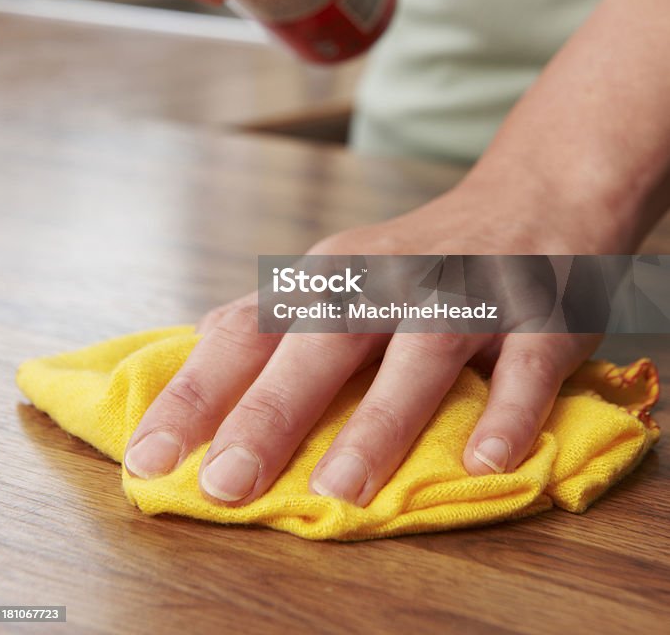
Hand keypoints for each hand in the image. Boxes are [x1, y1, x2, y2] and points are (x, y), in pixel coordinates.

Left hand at [123, 179, 601, 505]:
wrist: (531, 196)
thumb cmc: (416, 257)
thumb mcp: (340, 272)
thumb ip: (275, 316)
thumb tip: (195, 356)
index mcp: (331, 275)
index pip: (249, 331)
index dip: (198, 393)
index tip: (149, 458)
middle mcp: (389, 278)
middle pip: (323, 341)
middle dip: (271, 412)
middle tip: (226, 483)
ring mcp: (465, 294)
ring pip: (419, 354)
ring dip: (380, 420)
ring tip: (340, 490)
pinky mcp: (538, 314)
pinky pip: (524, 365)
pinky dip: (508, 410)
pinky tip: (486, 463)